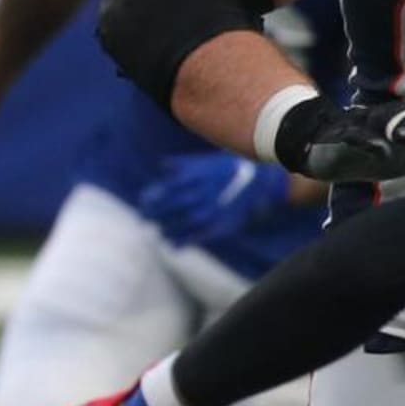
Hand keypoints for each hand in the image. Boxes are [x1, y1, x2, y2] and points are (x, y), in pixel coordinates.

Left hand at [139, 155, 289, 245]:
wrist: (261, 181)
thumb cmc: (230, 168)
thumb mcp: (205, 161)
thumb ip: (182, 164)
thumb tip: (162, 166)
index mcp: (195, 178)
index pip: (166, 190)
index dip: (152, 197)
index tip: (143, 201)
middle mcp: (199, 196)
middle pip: (170, 207)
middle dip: (154, 213)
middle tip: (144, 218)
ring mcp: (209, 212)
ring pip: (181, 224)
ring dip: (166, 228)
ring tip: (159, 231)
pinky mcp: (219, 226)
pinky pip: (196, 237)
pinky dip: (182, 242)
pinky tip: (173, 244)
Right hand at [275, 97, 404, 181]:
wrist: (320, 148)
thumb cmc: (373, 151)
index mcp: (404, 122)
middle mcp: (385, 120)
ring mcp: (362, 127)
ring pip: (383, 124)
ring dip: (399, 130)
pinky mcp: (340, 138)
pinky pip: (354, 138)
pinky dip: (366, 143)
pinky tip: (379, 151)